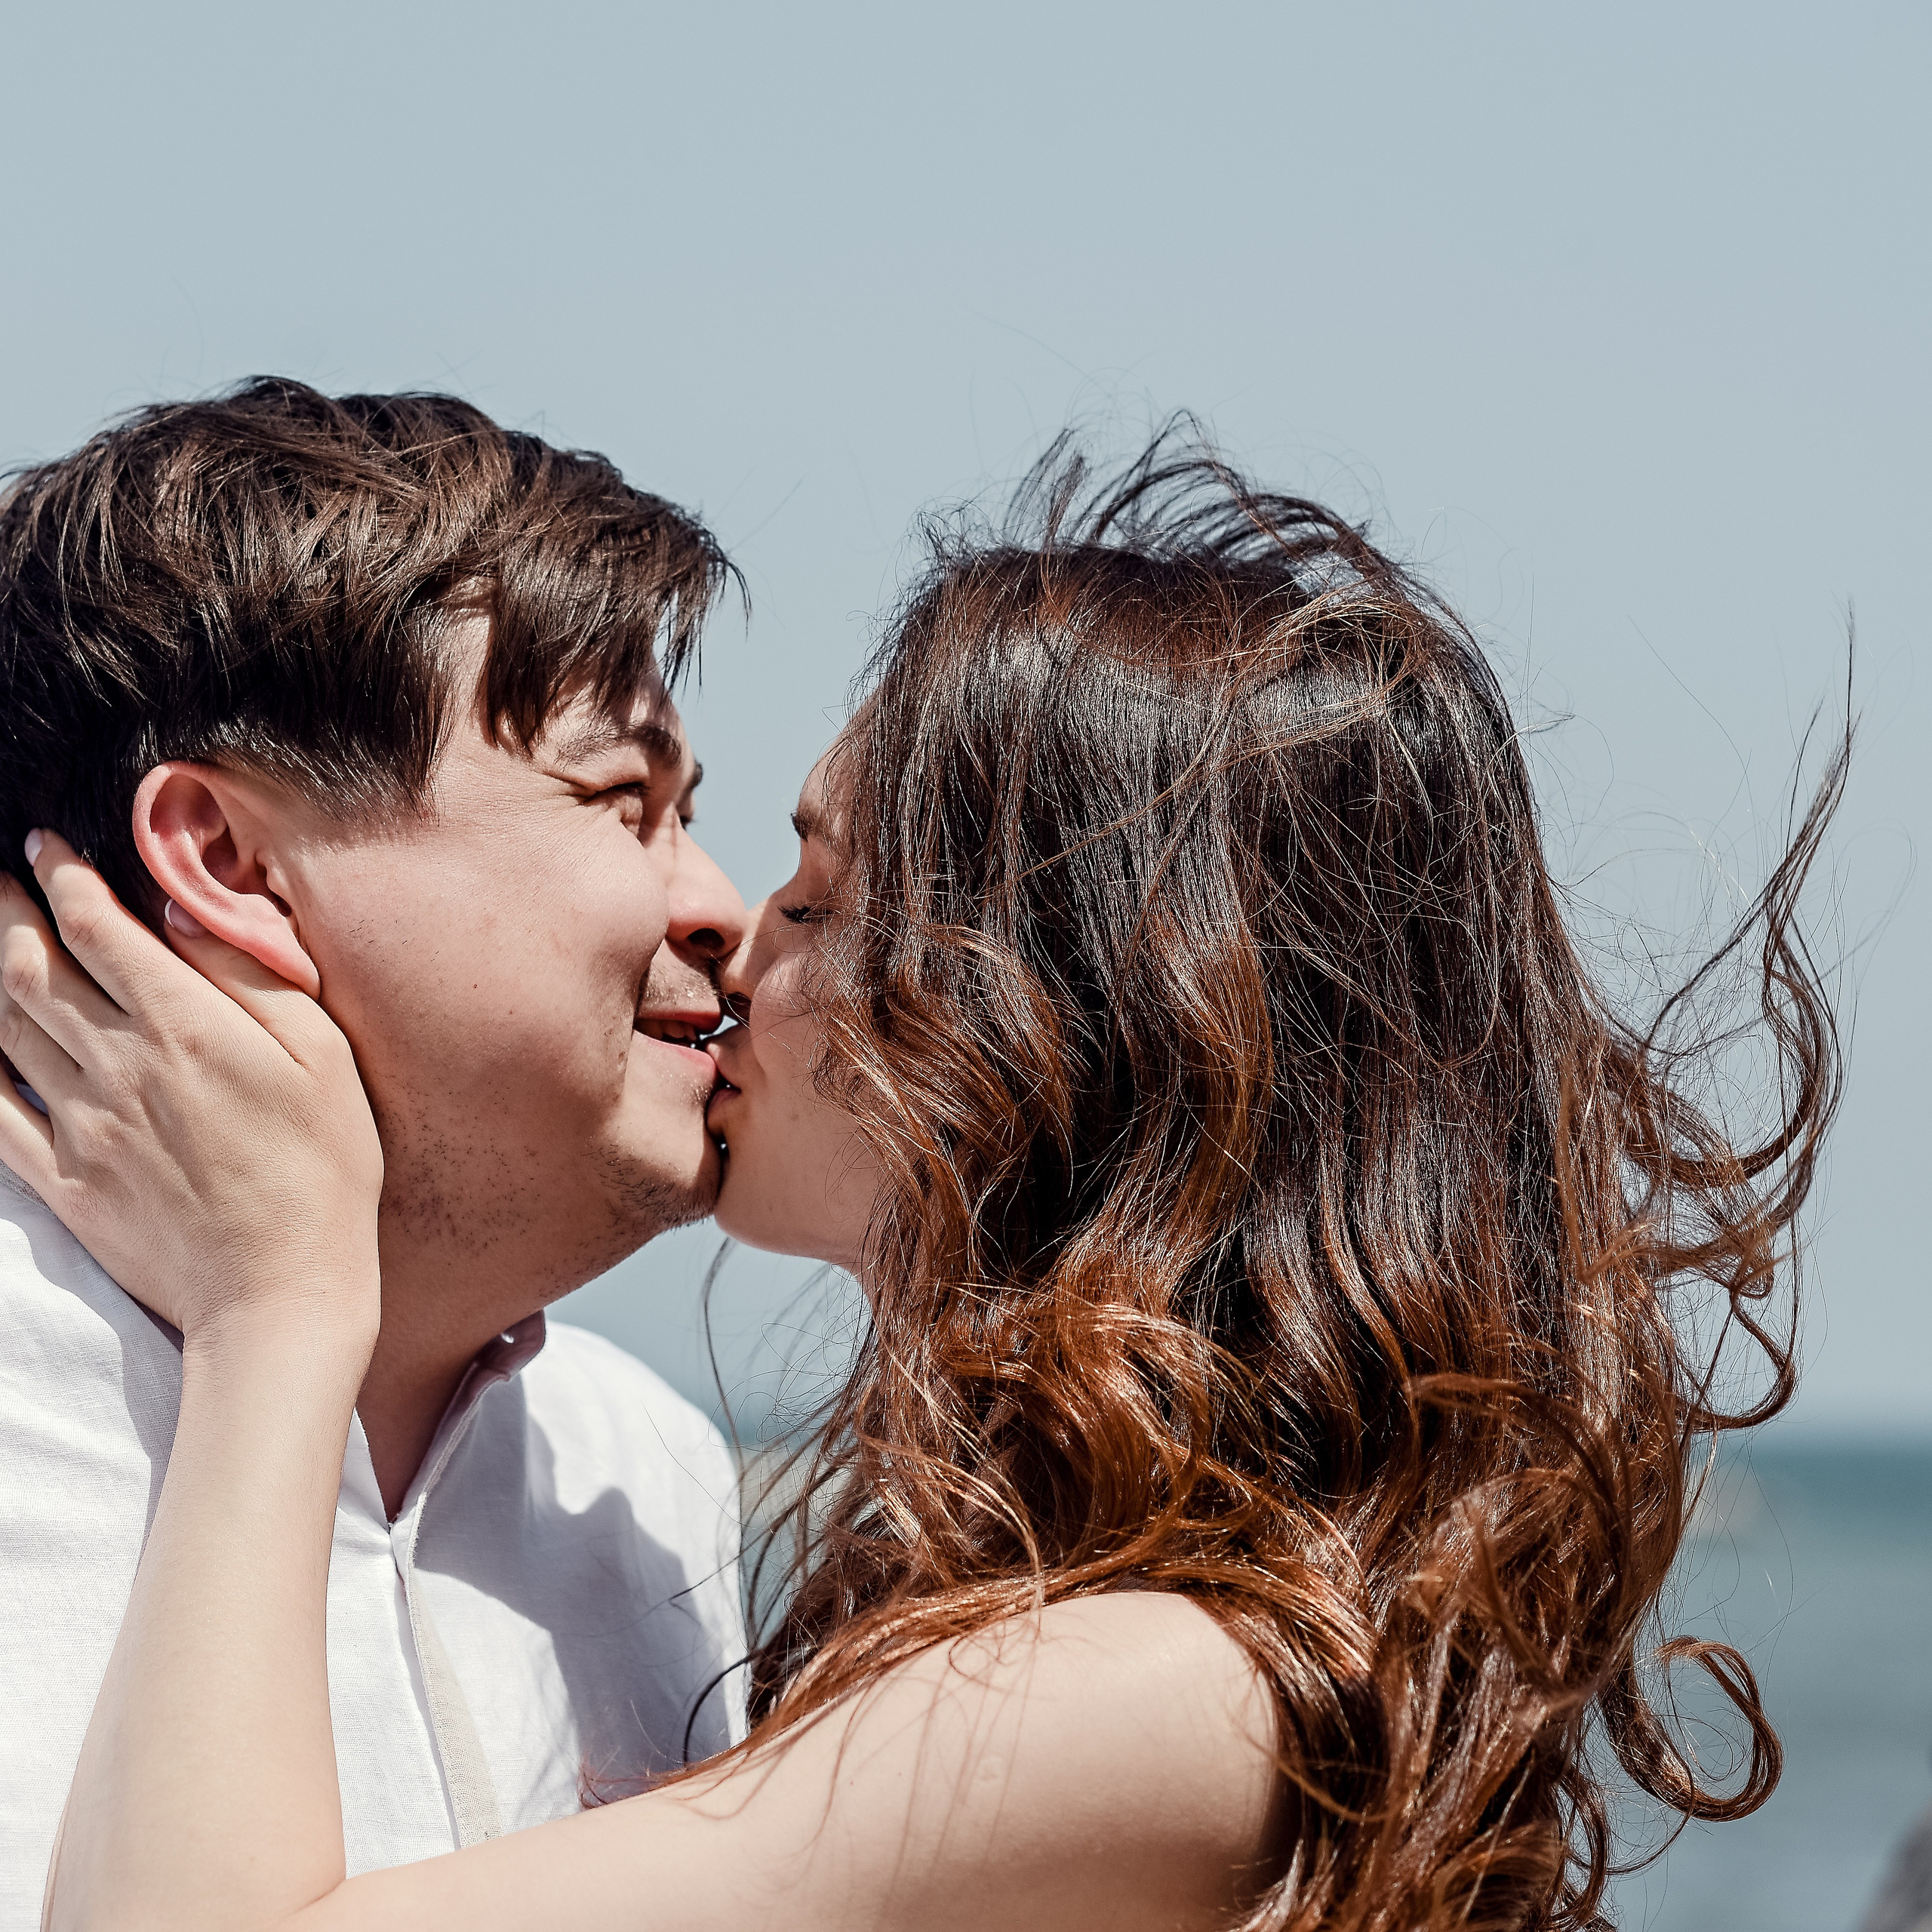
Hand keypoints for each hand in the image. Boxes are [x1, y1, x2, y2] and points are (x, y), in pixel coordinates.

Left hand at [0, 830, 382, 1353]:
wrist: (279, 1289)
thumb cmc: (323, 1169)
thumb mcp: (322, 1057)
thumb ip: (252, 977)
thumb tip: (189, 914)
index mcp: (183, 1026)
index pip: (97, 928)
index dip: (63, 877)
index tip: (46, 847)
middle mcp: (117, 1065)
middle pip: (32, 967)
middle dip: (7, 911)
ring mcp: (81, 1124)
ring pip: (5, 1028)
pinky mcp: (64, 1179)